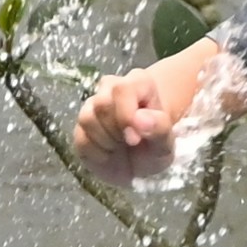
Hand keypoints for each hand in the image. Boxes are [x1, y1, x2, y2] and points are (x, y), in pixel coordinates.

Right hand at [74, 48, 225, 187]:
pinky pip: (80, 138)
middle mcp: (112, 88)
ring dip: (106, 142)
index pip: (122, 89)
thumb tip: (139, 120)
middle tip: (131, 143)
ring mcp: (93, 105)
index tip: (135, 139)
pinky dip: (97, 154)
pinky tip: (109, 155)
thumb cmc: (156, 146)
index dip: (125, 116)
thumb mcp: (166, 142)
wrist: (141, 163)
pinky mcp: (80, 127)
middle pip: (102, 104)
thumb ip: (159, 128)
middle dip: (117, 131)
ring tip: (121, 147)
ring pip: (87, 118)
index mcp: (138, 83)